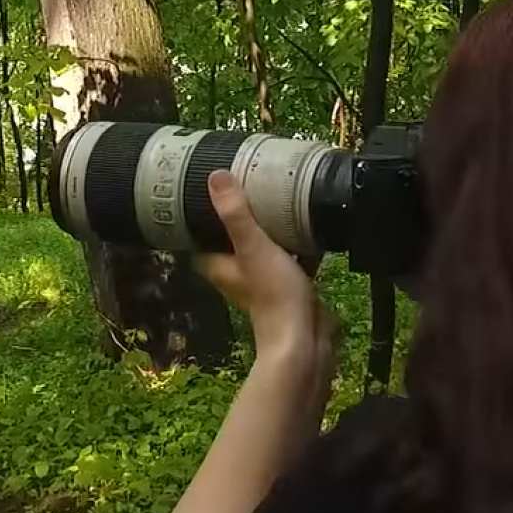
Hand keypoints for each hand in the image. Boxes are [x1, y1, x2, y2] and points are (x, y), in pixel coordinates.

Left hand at [196, 171, 338, 375]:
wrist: (306, 336)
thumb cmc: (273, 293)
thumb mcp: (253, 247)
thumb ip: (235, 214)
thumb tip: (215, 176)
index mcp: (219, 264)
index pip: (202, 233)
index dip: (204, 211)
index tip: (212, 185)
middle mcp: (238, 271)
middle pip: (235, 236)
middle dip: (244, 213)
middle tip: (252, 180)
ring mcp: (265, 278)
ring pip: (265, 244)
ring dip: (272, 225)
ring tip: (281, 193)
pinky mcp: (290, 284)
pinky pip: (292, 255)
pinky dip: (298, 241)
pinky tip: (310, 220)